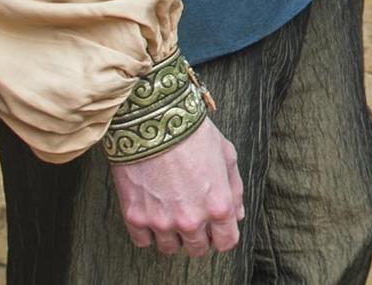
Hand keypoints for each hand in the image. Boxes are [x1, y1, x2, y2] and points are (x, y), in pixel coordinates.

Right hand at [109, 118, 243, 256]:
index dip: (224, 236)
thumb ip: (235, 190)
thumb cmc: (194, 135)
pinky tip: (153, 212)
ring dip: (173, 235)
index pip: (226, 242)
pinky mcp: (134, 218)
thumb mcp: (227, 156)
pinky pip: (143, 242)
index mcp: (218, 206)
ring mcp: (161, 222)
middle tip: (194, 217)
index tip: (218, 228)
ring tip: (172, 212)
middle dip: (200, 236)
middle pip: (198, 249)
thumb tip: (237, 214)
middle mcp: (191, 220)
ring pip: (170, 248)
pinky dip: (148, 231)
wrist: (154, 123)